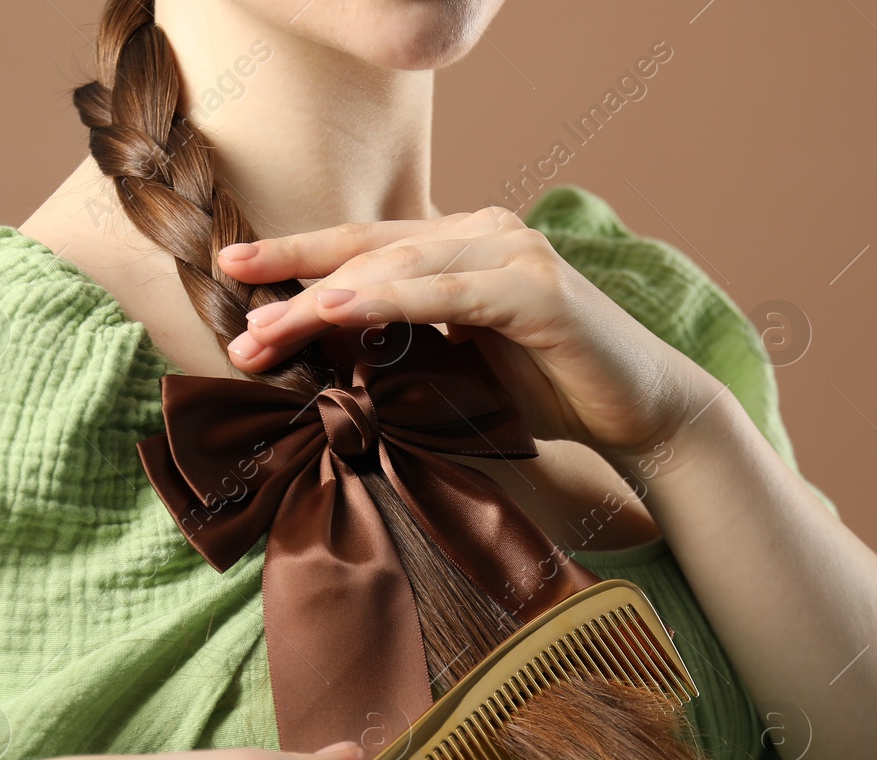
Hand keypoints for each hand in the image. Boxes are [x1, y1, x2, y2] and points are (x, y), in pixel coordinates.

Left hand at [216, 206, 718, 463]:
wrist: (644, 412)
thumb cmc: (553, 393)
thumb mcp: (462, 368)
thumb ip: (407, 349)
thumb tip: (329, 366)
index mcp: (462, 246)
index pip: (366, 246)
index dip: (297, 257)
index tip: (232, 274)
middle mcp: (485, 232)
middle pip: (372, 251)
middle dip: (297, 288)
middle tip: (239, 331)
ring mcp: (514, 252)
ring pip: (401, 265)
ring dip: (328, 297)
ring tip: (271, 327)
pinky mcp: (539, 287)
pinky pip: (450, 292)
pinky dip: (392, 300)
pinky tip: (341, 311)